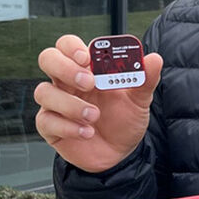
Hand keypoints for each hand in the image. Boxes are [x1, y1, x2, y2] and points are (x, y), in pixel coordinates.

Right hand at [35, 34, 162, 172]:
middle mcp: (68, 82)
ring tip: (94, 116)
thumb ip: (145, 79)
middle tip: (89, 82)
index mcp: (87, 69)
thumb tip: (154, 59)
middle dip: (65, 67)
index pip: (68, 45)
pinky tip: (87, 132)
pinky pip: (46, 120)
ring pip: (44, 92)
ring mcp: (56, 103)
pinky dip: (67, 126)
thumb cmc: (125, 120)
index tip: (88, 58)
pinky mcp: (51, 126)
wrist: (121, 153)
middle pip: (48, 58)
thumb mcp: (139, 100)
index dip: (73, 47)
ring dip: (70, 103)